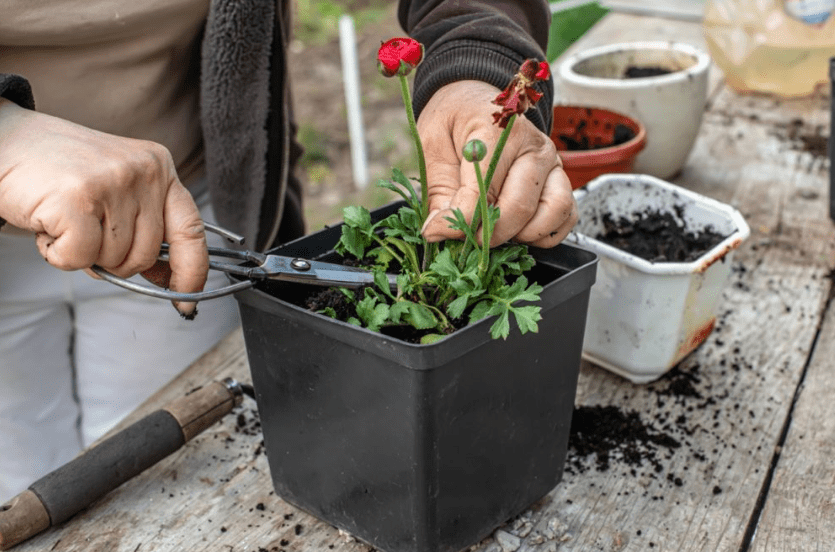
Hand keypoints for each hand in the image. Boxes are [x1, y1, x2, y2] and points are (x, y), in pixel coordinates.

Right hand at [0, 99, 206, 315]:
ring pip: (112, 259)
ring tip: (63, 217)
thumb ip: (143, 226)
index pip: (192, 230)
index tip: (186, 302)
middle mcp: (144, 172)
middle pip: (146, 255)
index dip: (192, 272)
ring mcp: (113, 183)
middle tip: (84, 232)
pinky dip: (57, 254)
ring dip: (81, 253)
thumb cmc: (57, 173)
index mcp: (160, 168)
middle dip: (113, 260)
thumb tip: (165, 277)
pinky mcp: (78, 199)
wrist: (1, 140)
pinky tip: (46, 223)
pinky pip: (79, 258)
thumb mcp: (115, 190)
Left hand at [417, 80, 576, 247]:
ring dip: (524, 235)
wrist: (473, 102)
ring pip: (553, 212)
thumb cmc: (455, 124)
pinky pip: (567, 216)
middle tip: (467, 238)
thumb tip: (438, 232)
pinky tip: (520, 231)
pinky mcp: (560, 180)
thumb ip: (438, 194)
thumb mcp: (433, 151)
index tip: (437, 232)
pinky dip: (547, 233)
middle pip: (520, 207)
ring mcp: (552, 164)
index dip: (460, 220)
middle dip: (490, 234)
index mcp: (500, 132)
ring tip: (497, 231)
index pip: (484, 190)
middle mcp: (534, 147)